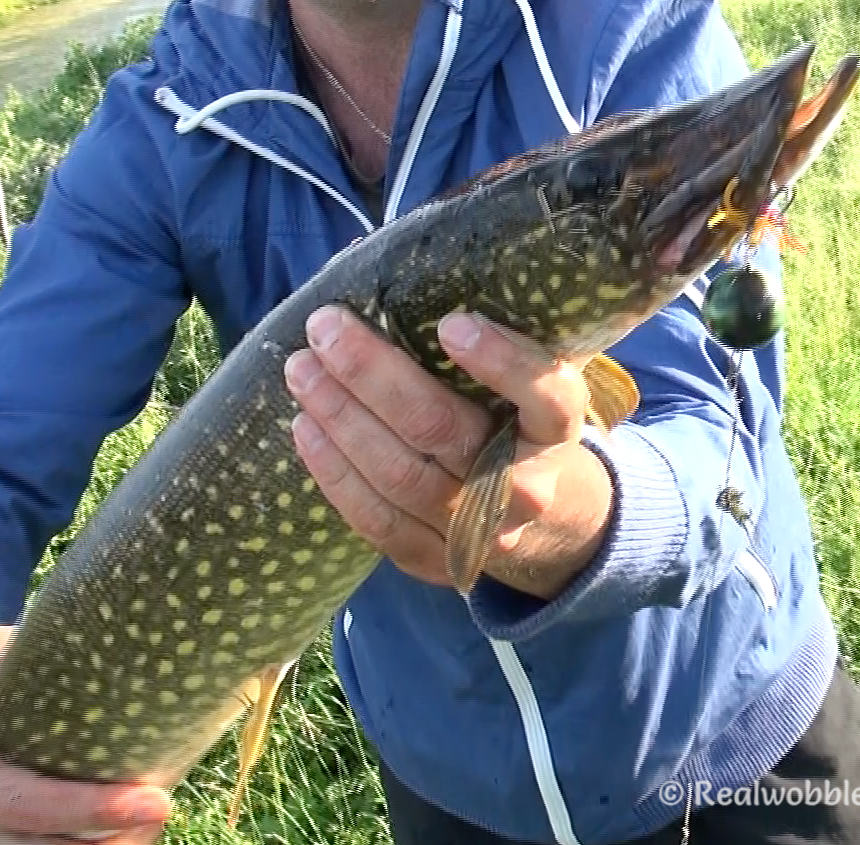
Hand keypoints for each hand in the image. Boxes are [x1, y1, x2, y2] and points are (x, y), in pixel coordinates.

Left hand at [284, 305, 614, 599]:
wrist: (546, 521)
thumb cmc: (519, 425)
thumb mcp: (527, 384)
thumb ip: (487, 339)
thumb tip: (392, 267)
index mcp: (558, 432)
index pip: (547, 397)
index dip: (502, 362)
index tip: (452, 324)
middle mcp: (527, 488)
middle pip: (443, 431)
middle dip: (373, 374)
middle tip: (325, 329)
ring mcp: (481, 534)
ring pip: (400, 477)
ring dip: (340, 418)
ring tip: (301, 371)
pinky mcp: (438, 561)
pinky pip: (377, 521)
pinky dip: (334, 473)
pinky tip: (305, 429)